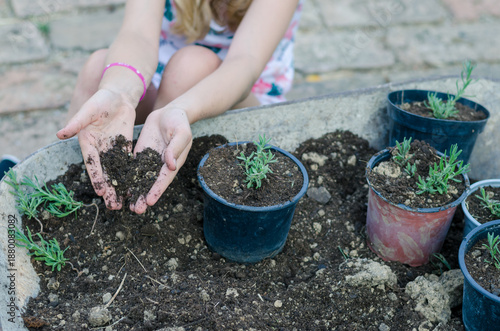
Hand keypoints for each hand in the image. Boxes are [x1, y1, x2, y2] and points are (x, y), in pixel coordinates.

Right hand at [56, 89, 135, 209]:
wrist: (119, 95)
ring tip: (123, 203)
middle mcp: (99, 149)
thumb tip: (59, 134)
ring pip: (116, 171)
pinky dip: (130, 175)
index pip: (92, 164)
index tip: (101, 191)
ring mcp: (112, 150)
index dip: (97, 177)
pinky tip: (134, 188)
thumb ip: (77, 122)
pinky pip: (127, 163)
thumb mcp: (89, 110)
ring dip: (119, 187)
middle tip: (113, 206)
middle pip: (104, 172)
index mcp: (87, 143)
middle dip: (109, 189)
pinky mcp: (124, 147)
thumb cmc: (101, 100)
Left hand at [130, 107, 192, 213]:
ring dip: (135, 191)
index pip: (164, 179)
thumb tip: (170, 164)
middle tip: (136, 210)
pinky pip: (133, 167)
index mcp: (173, 161)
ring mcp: (150, 159)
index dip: (157, 190)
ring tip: (127, 205)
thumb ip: (176, 147)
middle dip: (144, 196)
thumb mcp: (181, 132)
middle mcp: (161, 164)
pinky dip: (127, 178)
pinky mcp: (140, 153)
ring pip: (141, 178)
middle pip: (151, 183)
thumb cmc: (179, 122)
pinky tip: (120, 187)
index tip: (150, 201)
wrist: (170, 112)